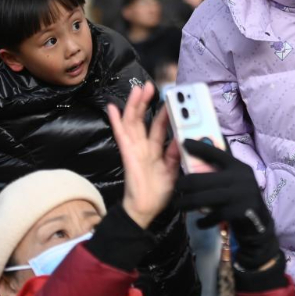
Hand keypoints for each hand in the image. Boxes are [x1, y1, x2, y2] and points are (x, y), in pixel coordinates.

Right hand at [107, 82, 180, 229]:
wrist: (145, 209)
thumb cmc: (159, 193)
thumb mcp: (174, 171)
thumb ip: (177, 155)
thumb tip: (181, 138)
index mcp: (156, 150)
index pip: (159, 126)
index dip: (164, 112)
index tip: (170, 97)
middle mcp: (144, 146)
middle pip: (143, 119)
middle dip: (147, 102)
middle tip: (151, 86)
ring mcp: (134, 149)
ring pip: (133, 122)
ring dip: (134, 105)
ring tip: (138, 89)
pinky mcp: (127, 154)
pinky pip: (121, 135)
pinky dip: (116, 121)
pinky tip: (112, 108)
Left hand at [177, 140, 279, 269]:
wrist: (260, 225)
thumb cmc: (241, 200)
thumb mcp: (235, 182)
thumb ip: (221, 172)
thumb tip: (198, 159)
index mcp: (238, 166)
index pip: (217, 153)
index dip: (199, 147)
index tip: (184, 142)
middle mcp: (240, 177)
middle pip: (203, 178)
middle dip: (184, 184)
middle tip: (176, 188)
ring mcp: (240, 194)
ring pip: (204, 198)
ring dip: (187, 203)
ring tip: (179, 205)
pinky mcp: (239, 211)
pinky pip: (214, 215)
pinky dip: (203, 220)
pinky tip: (199, 222)